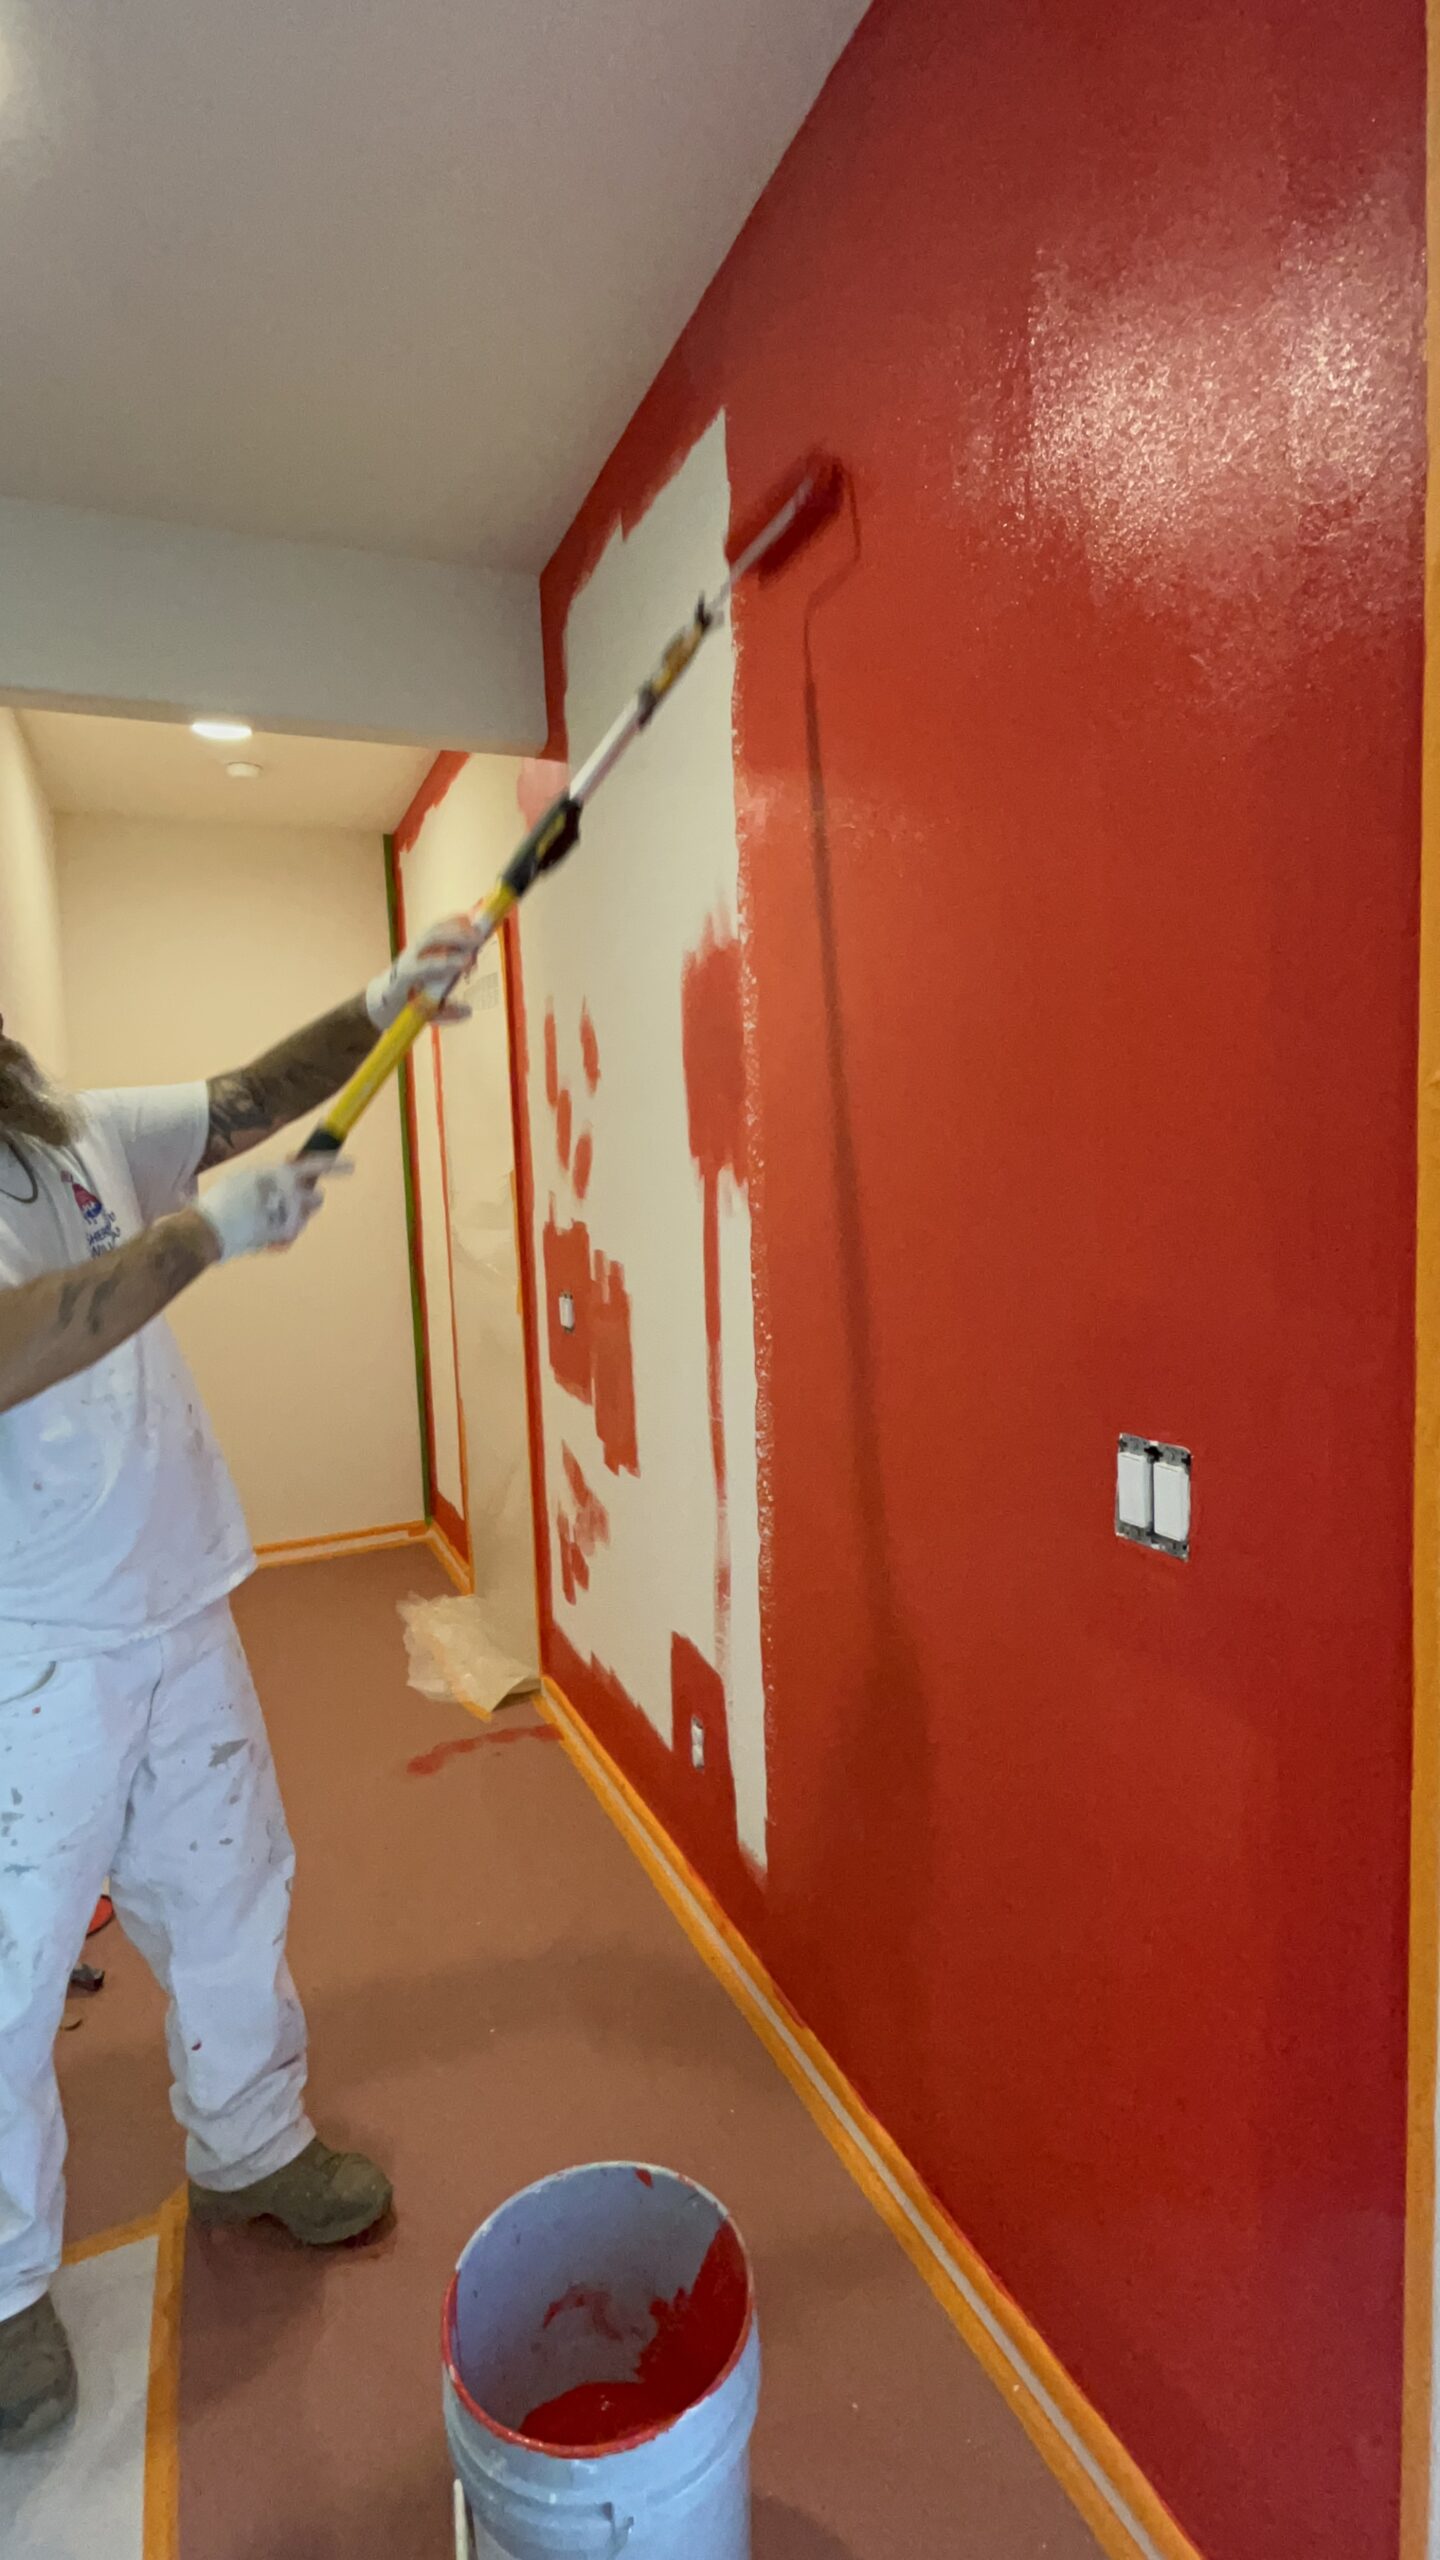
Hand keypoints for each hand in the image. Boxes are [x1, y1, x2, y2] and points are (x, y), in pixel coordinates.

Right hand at [198, 1159, 351, 1261]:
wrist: (213, 1227)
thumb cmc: (224, 1201)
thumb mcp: (249, 1177)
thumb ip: (274, 1177)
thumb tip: (291, 1176)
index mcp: (282, 1172)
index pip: (316, 1165)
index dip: (335, 1165)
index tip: (352, 1165)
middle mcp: (292, 1191)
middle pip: (317, 1197)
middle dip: (308, 1201)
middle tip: (290, 1204)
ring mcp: (292, 1214)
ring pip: (306, 1216)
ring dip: (295, 1218)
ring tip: (268, 1219)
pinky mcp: (289, 1233)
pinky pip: (293, 1233)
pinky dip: (282, 1235)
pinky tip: (263, 1234)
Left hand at [366, 915, 483, 1030]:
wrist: (383, 997)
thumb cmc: (403, 1009)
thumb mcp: (423, 1017)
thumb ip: (445, 1013)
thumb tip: (468, 1010)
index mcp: (404, 980)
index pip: (421, 967)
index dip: (444, 963)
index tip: (466, 963)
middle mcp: (407, 958)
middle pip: (428, 940)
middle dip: (453, 937)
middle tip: (478, 940)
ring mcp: (413, 948)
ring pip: (433, 931)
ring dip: (456, 928)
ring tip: (478, 931)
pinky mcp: (421, 942)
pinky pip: (437, 928)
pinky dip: (453, 922)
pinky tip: (470, 922)